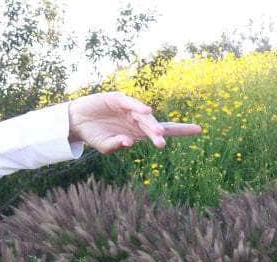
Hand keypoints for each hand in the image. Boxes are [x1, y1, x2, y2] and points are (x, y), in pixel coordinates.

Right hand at [67, 91, 201, 154]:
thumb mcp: (105, 147)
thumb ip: (117, 146)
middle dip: (159, 134)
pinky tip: (145, 112)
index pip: (162, 131)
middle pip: (154, 126)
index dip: (180, 130)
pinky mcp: (118, 99)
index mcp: (137, 133)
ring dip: (150, 124)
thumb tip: (129, 143)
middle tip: (161, 143)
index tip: (199, 129)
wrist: (77, 122)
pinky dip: (138, 107)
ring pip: (143, 116)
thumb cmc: (93, 135)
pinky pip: (130, 103)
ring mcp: (128, 109)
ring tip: (156, 134)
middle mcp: (136, 120)